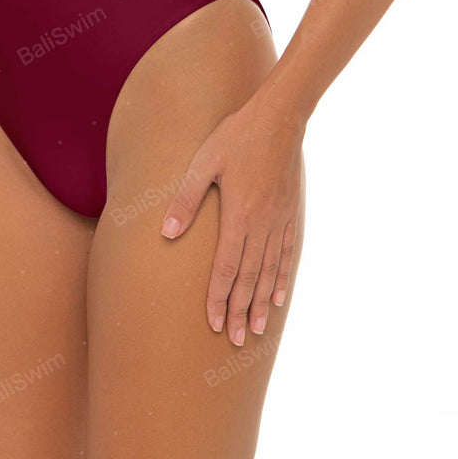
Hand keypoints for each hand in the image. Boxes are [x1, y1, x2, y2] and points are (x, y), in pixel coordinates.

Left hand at [160, 96, 305, 345]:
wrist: (280, 117)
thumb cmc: (236, 136)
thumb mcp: (204, 162)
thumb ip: (186, 199)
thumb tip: (167, 232)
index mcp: (238, 216)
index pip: (225, 268)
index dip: (218, 298)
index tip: (212, 323)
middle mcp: (261, 225)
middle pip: (248, 278)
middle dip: (239, 311)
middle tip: (233, 340)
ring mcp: (278, 221)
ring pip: (269, 272)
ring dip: (261, 303)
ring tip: (255, 330)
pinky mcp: (290, 213)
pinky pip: (287, 254)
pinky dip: (282, 279)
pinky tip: (279, 296)